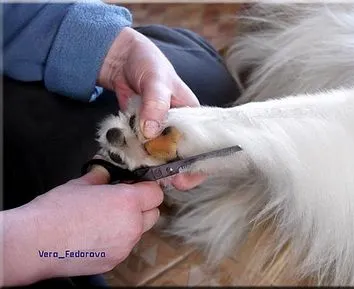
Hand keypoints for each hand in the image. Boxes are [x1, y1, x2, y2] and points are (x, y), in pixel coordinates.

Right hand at [2, 166, 162, 284]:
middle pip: (153, 214)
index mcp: (128, 201)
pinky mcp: (114, 261)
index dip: (146, 189)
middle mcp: (132, 225)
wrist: (36, 242)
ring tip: (104, 220)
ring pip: (139, 231)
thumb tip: (106, 174)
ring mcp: (125, 246)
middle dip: (142, 207)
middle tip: (121, 202)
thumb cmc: (56, 212)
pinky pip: (125, 247)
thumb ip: (101, 177)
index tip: (135, 187)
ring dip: (130, 224)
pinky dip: (117, 241)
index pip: (156, 193)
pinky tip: (96, 236)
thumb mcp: (81, 184)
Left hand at [98, 27, 205, 189]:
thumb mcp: (156, 79)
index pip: (202, 144)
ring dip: (153, 166)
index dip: (198, 165)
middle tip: (163, 183)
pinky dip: (135, 155)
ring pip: (160, 155)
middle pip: (181, 155)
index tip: (185, 179)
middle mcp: (178, 126)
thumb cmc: (148, 62)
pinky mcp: (140, 132)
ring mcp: (158, 130)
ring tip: (144, 175)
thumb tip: (152, 133)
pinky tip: (129, 162)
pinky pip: (140, 147)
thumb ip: (156, 104)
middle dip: (174, 172)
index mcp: (192, 115)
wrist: (121, 58)